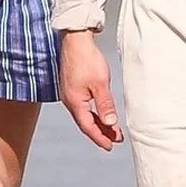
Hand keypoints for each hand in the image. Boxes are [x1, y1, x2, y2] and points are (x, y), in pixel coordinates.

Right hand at [60, 31, 123, 150]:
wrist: (75, 40)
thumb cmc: (87, 59)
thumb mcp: (100, 84)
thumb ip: (105, 105)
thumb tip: (111, 124)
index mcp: (75, 102)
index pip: (88, 127)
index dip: (100, 138)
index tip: (110, 146)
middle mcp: (70, 101)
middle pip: (86, 123)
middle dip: (101, 132)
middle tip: (115, 139)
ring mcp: (70, 94)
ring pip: (85, 115)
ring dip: (98, 123)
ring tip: (112, 129)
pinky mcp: (72, 88)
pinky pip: (83, 107)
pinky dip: (93, 113)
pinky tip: (101, 113)